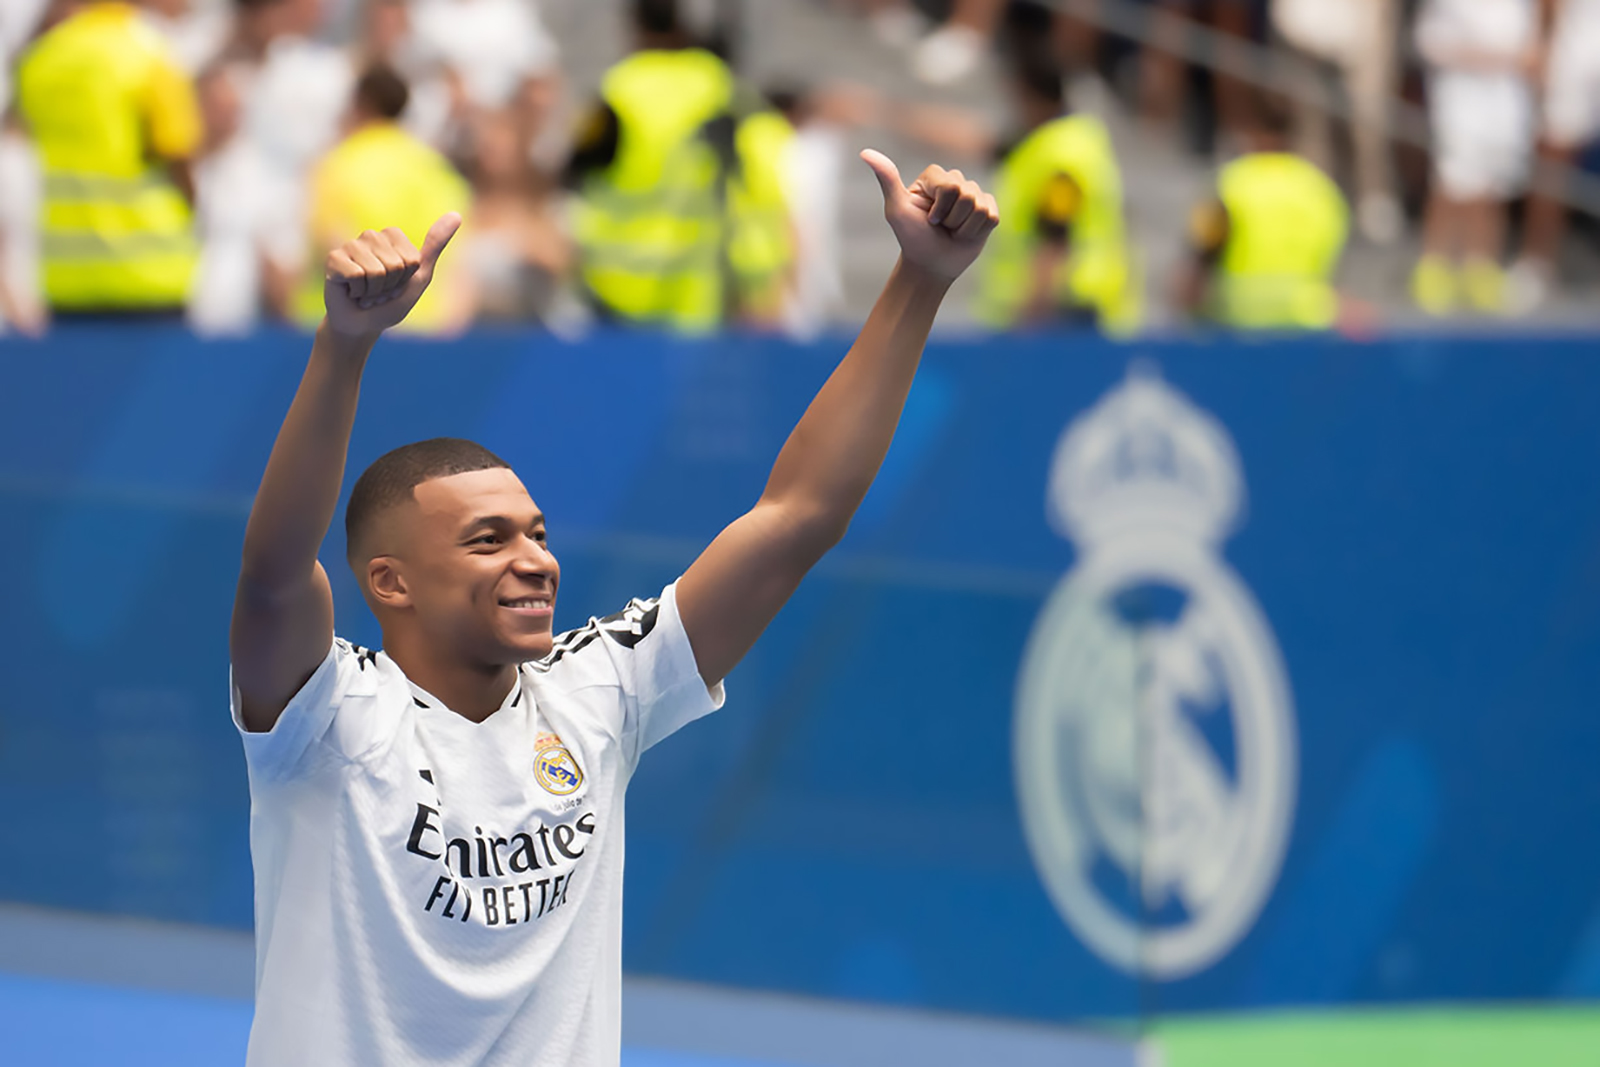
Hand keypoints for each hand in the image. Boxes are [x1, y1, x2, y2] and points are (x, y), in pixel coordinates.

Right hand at [323, 213, 460, 338]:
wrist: (362, 324)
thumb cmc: (391, 302)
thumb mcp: (419, 275)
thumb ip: (435, 246)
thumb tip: (456, 214)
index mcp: (391, 236)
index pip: (411, 259)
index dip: (407, 279)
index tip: (396, 284)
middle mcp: (370, 235)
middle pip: (395, 265)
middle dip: (391, 286)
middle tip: (379, 291)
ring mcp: (350, 245)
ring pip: (376, 271)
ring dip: (374, 292)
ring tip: (366, 292)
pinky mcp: (333, 259)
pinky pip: (356, 275)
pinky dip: (358, 292)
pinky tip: (352, 292)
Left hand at [861, 149, 998, 280]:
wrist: (930, 265)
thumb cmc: (912, 238)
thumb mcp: (897, 210)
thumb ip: (887, 179)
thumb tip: (865, 153)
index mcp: (934, 176)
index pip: (950, 186)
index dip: (939, 209)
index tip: (928, 219)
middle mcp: (955, 180)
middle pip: (967, 195)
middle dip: (952, 219)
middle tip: (941, 227)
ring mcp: (974, 194)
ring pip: (980, 207)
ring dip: (964, 228)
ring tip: (952, 231)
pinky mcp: (988, 209)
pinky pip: (992, 216)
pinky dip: (977, 231)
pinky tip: (965, 234)